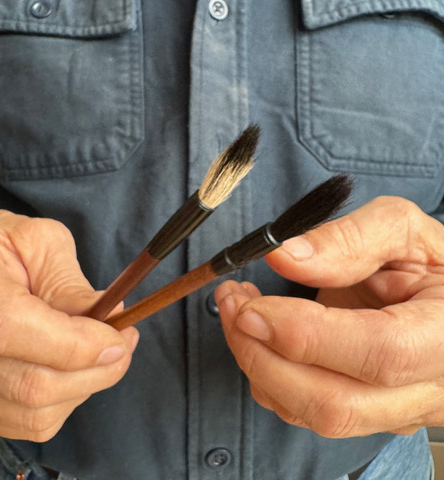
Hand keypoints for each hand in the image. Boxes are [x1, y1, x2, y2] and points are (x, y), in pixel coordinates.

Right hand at [0, 210, 137, 440]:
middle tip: (125, 343)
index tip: (119, 338)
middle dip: (96, 370)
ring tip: (101, 353)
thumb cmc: (5, 250)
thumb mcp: (40, 244)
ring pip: (35, 412)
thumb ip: (69, 282)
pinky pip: (29, 424)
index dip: (74, 343)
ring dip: (85, 385)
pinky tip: (73, 370)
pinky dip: (66, 400)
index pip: (10, 328)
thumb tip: (110, 320)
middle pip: (29, 384)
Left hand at [216, 196, 443, 437]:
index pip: (377, 353)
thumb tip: (283, 257)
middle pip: (335, 402)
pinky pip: (305, 411)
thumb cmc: (428, 261)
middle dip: (263, 356)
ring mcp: (396, 410)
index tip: (251, 307)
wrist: (440, 296)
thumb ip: (348, 240)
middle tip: (231, 304)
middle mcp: (428, 390)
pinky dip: (267, 376)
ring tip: (236, 310)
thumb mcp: (401, 231)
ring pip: (312, 414)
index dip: (305, 334)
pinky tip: (258, 336)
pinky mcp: (367, 412)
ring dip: (257, 364)